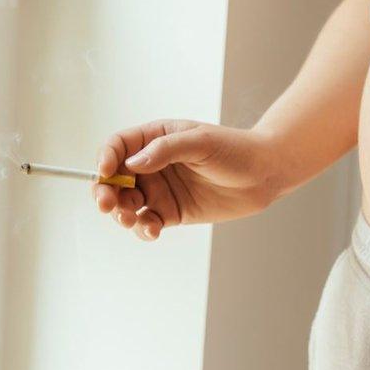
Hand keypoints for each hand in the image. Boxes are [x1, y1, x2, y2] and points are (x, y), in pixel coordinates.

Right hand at [92, 119, 287, 239]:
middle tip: (106, 205)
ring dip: (121, 214)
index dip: (106, 158)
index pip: (118, 147)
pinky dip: (144, 229)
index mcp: (155, 139)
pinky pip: (148, 223)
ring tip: (130, 220)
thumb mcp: (201, 141)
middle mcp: (153, 165)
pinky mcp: (172, 213)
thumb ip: (166, 150)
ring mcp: (161, 190)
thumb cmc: (235, 149)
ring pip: (127, 204)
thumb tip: (132, 163)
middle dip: (104, 192)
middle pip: (114, 179)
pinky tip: (152, 230)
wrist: (264, 173)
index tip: (105, 171)